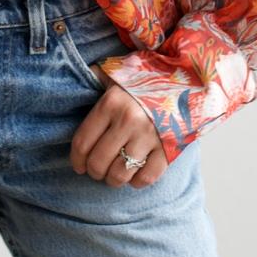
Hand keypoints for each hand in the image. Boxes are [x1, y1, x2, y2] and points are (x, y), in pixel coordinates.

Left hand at [71, 65, 167, 187]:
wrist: (186, 81)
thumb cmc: (145, 82)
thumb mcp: (116, 74)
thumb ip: (94, 78)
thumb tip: (70, 79)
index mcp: (111, 103)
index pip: (82, 142)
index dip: (76, 159)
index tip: (78, 165)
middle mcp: (129, 120)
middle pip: (98, 162)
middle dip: (94, 171)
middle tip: (97, 170)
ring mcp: (150, 136)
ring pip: (120, 174)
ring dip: (113, 179)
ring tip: (113, 174)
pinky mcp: (168, 149)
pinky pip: (146, 177)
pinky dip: (137, 182)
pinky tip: (134, 175)